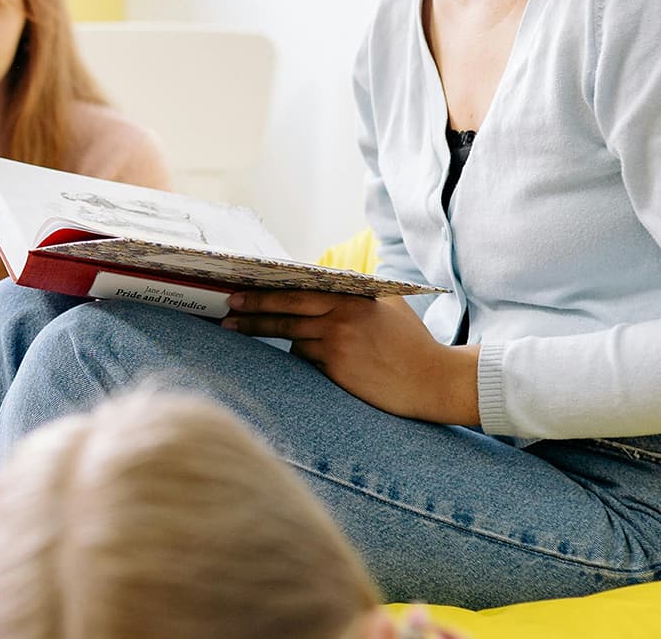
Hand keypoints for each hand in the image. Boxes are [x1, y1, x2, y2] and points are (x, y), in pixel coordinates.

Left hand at [222, 292, 480, 424]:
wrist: (433, 381)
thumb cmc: (413, 344)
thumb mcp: (390, 306)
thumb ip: (361, 293)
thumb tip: (332, 281)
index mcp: (352, 298)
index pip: (300, 290)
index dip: (269, 290)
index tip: (243, 288)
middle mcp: (341, 318)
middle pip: (285, 311)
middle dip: (252, 310)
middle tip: (227, 309)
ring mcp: (337, 344)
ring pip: (291, 337)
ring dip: (266, 333)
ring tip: (235, 329)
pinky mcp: (337, 370)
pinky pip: (307, 360)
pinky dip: (303, 357)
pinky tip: (305, 358)